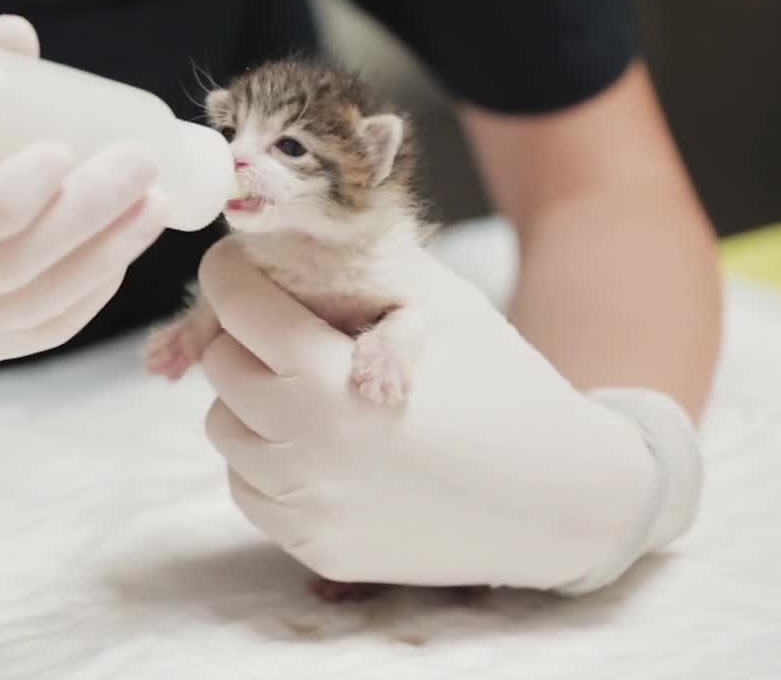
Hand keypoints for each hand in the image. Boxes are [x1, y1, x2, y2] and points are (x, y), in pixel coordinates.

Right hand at [0, 15, 165, 367]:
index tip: (65, 151)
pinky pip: (27, 337)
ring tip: (151, 211)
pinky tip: (119, 258)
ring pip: (24, 314)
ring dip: (102, 262)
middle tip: (141, 169)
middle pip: (1, 271)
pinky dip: (84, 302)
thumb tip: (22, 33)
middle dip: (87, 221)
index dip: (10, 197)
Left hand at [197, 236, 702, 593]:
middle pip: (219, 365)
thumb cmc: (505, 389)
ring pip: (224, 430)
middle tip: (281, 331)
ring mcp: (305, 505)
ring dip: (250, 403)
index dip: (229, 274)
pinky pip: (249, 489)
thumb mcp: (439, 308)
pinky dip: (267, 463)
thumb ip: (359, 269)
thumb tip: (294, 233)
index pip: (233, 305)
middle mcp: (303, 445)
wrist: (561, 499)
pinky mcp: (314, 548)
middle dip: (241, 336)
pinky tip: (319, 448)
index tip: (236, 267)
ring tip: (306, 393)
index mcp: (327, 375)